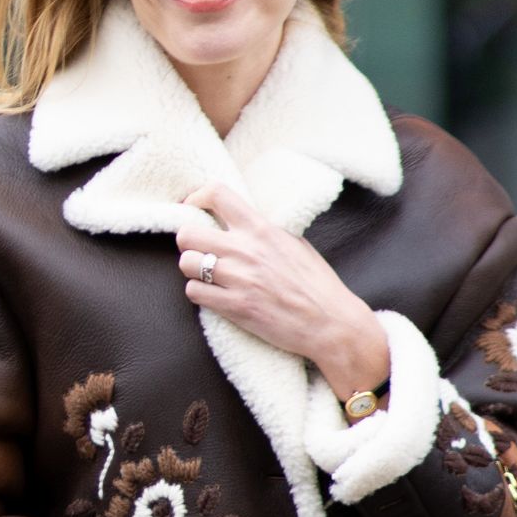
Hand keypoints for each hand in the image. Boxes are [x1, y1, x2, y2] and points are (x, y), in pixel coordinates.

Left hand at [177, 184, 388, 398]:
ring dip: (193, 270)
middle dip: (189, 242)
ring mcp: (238, 279)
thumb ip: (262, 230)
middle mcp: (246, 250)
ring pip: (186, 263)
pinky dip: (200, 294)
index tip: (194, 209)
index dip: (196, 198)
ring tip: (208, 276)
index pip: (215, 194)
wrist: (330, 322)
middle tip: (201, 251)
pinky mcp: (235, 306)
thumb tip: (239, 220)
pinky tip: (215, 296)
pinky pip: (194, 292)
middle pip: (187, 233)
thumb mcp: (293, 242)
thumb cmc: (316, 283)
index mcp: (261, 228)